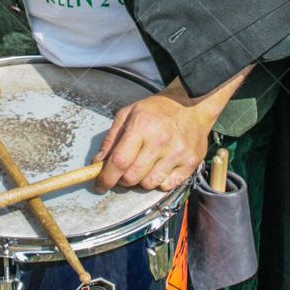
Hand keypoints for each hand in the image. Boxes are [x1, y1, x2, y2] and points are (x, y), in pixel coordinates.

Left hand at [95, 91, 212, 192]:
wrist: (191, 104)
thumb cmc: (158, 109)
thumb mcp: (128, 114)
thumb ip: (111, 139)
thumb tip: (98, 163)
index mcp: (142, 126)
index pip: (119, 161)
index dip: (106, 177)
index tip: (100, 185)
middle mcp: (160, 140)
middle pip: (132, 177)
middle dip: (121, 180)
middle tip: (122, 172)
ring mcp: (178, 153)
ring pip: (149, 184)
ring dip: (140, 180)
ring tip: (143, 166)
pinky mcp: (191, 162)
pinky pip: (167, 185)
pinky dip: (159, 181)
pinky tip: (159, 167)